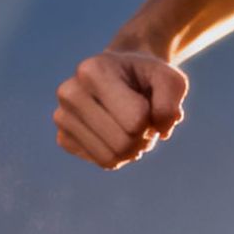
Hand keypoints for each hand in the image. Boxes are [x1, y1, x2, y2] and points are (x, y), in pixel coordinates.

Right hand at [54, 47, 187, 169]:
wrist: (122, 74)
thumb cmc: (146, 77)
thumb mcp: (171, 79)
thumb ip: (172, 102)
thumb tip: (162, 132)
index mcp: (92, 71)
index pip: (136, 120)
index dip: (153, 118)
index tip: (148, 102)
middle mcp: (70, 93)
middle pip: (123, 144)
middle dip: (143, 138)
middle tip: (144, 121)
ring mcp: (62, 117)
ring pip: (110, 159)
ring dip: (133, 149)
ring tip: (132, 128)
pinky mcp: (63, 138)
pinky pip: (102, 162)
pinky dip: (119, 154)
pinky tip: (117, 132)